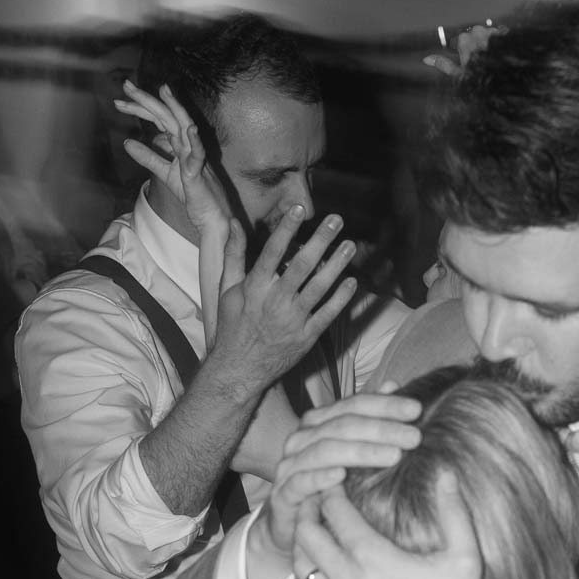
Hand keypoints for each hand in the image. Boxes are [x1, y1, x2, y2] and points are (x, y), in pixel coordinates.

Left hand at [117, 80, 230, 233]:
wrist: (212, 217)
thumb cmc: (194, 195)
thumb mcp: (165, 174)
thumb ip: (148, 157)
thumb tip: (126, 142)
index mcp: (180, 144)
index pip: (158, 119)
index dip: (139, 108)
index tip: (119, 102)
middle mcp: (188, 145)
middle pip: (167, 116)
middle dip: (147, 100)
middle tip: (126, 85)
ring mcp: (195, 157)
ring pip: (185, 128)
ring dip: (175, 109)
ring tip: (163, 90)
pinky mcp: (199, 174)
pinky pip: (198, 155)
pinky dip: (195, 142)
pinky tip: (190, 129)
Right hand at [212, 208, 357, 394]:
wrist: (239, 370)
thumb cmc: (232, 327)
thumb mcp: (227, 291)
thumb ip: (233, 256)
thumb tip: (235, 224)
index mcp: (255, 287)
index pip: (272, 251)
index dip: (286, 229)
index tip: (299, 208)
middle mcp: (275, 301)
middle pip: (301, 265)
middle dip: (320, 240)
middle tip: (336, 220)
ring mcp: (293, 320)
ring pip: (319, 287)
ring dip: (336, 265)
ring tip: (350, 245)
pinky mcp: (306, 337)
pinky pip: (327, 315)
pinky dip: (341, 299)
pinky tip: (352, 282)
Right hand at [256, 385, 421, 557]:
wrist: (290, 526)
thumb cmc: (327, 487)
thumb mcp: (351, 452)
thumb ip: (369, 419)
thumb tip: (393, 385)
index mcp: (318, 423)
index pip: (353, 405)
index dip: (385, 405)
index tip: (417, 410)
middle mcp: (301, 439)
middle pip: (342, 425)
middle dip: (381, 429)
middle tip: (414, 437)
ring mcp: (289, 466)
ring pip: (325, 450)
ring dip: (362, 451)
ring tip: (395, 455)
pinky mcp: (282, 496)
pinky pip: (300, 482)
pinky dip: (320, 477)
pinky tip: (342, 476)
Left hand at [295, 474, 489, 578]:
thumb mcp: (464, 559)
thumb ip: (454, 512)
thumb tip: (446, 473)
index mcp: (371, 558)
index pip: (336, 512)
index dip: (331, 489)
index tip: (336, 475)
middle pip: (307, 534)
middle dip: (308, 509)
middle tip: (318, 495)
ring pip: (301, 564)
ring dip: (303, 541)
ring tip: (314, 526)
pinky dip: (310, 570)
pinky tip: (323, 565)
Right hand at [422, 23, 501, 76]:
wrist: (508, 77)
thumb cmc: (481, 79)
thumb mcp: (460, 75)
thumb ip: (444, 64)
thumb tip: (426, 59)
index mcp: (463, 40)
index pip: (458, 42)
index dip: (461, 53)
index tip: (467, 62)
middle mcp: (476, 31)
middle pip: (472, 37)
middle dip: (474, 47)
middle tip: (480, 62)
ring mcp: (491, 31)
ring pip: (486, 35)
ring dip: (487, 44)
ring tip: (492, 59)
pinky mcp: (505, 33)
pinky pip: (500, 35)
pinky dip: (500, 43)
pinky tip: (502, 54)